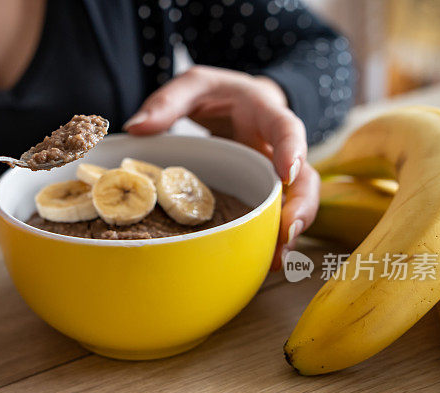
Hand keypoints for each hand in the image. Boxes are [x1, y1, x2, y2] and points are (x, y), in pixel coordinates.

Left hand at [124, 66, 318, 269]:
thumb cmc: (217, 93)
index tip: (288, 173)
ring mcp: (274, 173)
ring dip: (290, 232)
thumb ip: (168, 102)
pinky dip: (273, 237)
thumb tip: (135, 127)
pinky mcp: (264, 191)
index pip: (286, 127)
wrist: (236, 102)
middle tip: (287, 233)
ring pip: (296, 202)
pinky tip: (266, 260)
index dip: (292, 149)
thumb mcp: (194, 85)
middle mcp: (276, 148)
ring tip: (277, 259)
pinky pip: (275, 215)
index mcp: (264, 113)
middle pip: (304, 177)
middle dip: (300, 206)